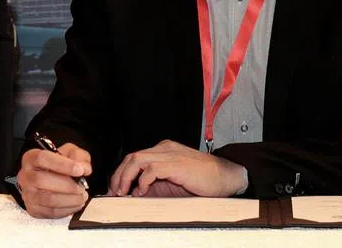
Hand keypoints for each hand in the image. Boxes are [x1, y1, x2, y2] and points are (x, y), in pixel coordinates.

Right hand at [17, 143, 91, 218]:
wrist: (49, 178)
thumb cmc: (57, 165)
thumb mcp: (69, 153)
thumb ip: (78, 157)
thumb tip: (84, 169)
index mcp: (31, 158)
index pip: (42, 158)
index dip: (62, 165)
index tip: (79, 170)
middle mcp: (26, 176)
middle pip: (41, 180)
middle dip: (67, 185)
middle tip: (82, 187)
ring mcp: (28, 194)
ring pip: (48, 199)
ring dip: (70, 199)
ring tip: (82, 196)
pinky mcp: (34, 209)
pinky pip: (51, 212)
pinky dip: (68, 209)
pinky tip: (76, 203)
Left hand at [109, 140, 246, 197]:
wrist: (226, 177)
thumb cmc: (203, 181)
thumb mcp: (173, 183)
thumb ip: (154, 185)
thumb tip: (133, 194)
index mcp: (163, 150)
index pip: (135, 157)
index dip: (121, 172)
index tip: (115, 188)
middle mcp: (164, 149)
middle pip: (132, 157)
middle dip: (119, 175)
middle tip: (115, 192)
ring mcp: (170, 154)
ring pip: (137, 160)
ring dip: (126, 177)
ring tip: (123, 192)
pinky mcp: (175, 164)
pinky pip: (151, 169)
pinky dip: (142, 180)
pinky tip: (142, 191)